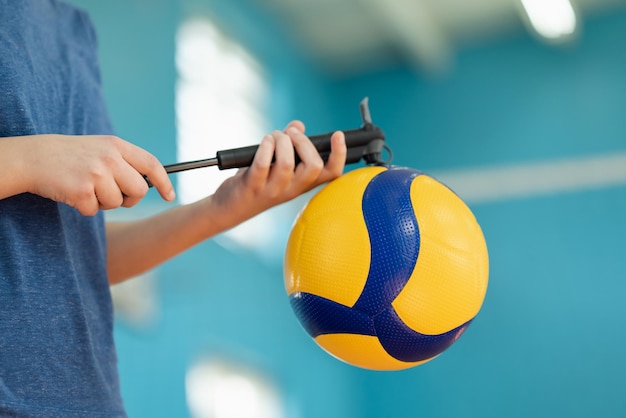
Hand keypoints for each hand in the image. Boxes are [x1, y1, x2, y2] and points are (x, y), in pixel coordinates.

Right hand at [19, 134, 173, 214]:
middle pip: (139, 190)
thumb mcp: (101, 149)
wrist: (33, 157)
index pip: (151, 164)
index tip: (170, 195)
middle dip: (129, 199)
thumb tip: (151, 184)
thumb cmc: (72, 156)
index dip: (164, 182)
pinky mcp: (81, 190)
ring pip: (117, 203)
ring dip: (103, 203)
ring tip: (87, 188)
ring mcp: (96, 173)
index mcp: (117, 145)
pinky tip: (73, 193)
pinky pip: (94, 210)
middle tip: (113, 195)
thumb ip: (125, 162)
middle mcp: (109, 158)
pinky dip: (84, 208)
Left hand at [208, 121, 346, 229]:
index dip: (339, 154)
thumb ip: (290, 144)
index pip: (331, 174)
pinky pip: (263, 164)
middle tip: (290, 133)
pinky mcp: (253, 186)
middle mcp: (292, 189)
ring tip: (273, 136)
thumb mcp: (276, 165)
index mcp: (302, 184)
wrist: (229, 208)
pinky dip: (265, 147)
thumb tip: (298, 125)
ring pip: (287, 163)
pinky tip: (264, 142)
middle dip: (303, 142)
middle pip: (313, 166)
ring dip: (281, 141)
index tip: (338, 135)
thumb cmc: (256, 182)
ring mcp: (273, 190)